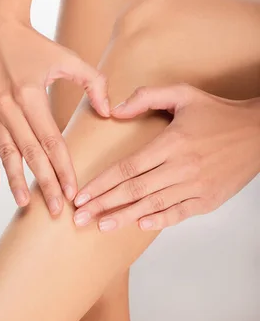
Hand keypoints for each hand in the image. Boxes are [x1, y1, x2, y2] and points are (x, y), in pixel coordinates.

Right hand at [0, 10, 108, 214]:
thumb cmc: (33, 44)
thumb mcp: (66, 56)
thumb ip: (93, 82)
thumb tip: (108, 112)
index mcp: (30, 95)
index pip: (51, 141)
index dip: (63, 168)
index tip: (72, 191)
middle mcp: (8, 107)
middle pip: (30, 154)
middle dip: (44, 184)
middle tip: (55, 209)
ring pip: (6, 154)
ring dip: (16, 180)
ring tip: (24, 203)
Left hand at [73, 84, 259, 230]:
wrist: (259, 133)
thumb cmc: (219, 113)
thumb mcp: (184, 94)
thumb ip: (147, 97)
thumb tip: (115, 110)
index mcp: (171, 143)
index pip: (127, 167)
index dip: (101, 183)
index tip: (81, 195)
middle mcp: (181, 167)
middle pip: (134, 190)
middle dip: (103, 205)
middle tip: (79, 218)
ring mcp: (195, 186)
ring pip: (152, 205)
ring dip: (124, 217)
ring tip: (100, 226)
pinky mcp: (208, 200)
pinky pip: (178, 214)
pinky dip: (159, 221)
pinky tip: (139, 225)